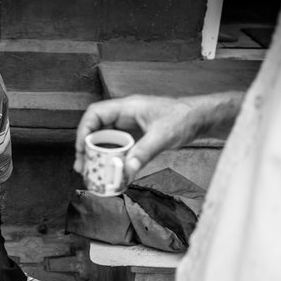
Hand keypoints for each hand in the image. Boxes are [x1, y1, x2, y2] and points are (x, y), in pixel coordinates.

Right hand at [74, 94, 213, 182]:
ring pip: (105, 139)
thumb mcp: (163, 136)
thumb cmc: (183, 118)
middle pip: (96, 129)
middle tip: (83, 167)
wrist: (199, 119)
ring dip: (98, 155)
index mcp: (127, 108)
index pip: (95, 114)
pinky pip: (118, 147)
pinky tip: (112, 171)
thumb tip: (126, 171)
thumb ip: (144, 153)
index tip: (81, 150)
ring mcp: (130, 126)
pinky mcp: (136, 136)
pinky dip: (112, 159)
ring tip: (93, 172)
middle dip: (87, 148)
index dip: (84, 131)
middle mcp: (125, 116)